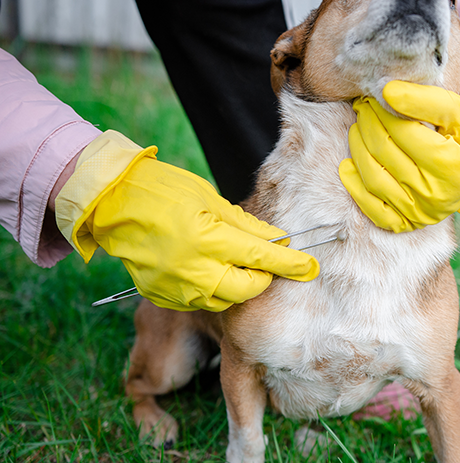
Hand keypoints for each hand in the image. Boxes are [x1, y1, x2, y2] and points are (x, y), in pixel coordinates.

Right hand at [56, 131, 318, 311]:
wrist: (113, 202)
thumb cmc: (164, 191)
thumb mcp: (210, 200)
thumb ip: (245, 225)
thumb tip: (275, 240)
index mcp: (208, 239)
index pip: (261, 258)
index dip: (290, 264)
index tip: (310, 268)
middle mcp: (193, 269)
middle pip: (246, 289)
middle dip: (263, 279)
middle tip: (267, 265)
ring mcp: (175, 286)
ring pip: (223, 301)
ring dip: (238, 287)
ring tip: (236, 267)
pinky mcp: (161, 295)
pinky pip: (198, 302)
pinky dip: (211, 291)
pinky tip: (209, 272)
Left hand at [339, 81, 459, 232]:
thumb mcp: (459, 110)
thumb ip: (424, 100)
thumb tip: (386, 92)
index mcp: (451, 164)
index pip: (401, 132)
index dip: (381, 110)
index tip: (372, 96)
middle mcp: (435, 193)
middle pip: (384, 152)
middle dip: (367, 124)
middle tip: (363, 107)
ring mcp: (422, 212)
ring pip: (374, 178)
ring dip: (357, 149)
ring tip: (357, 128)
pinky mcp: (411, 222)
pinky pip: (374, 211)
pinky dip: (355, 188)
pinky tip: (347, 165)